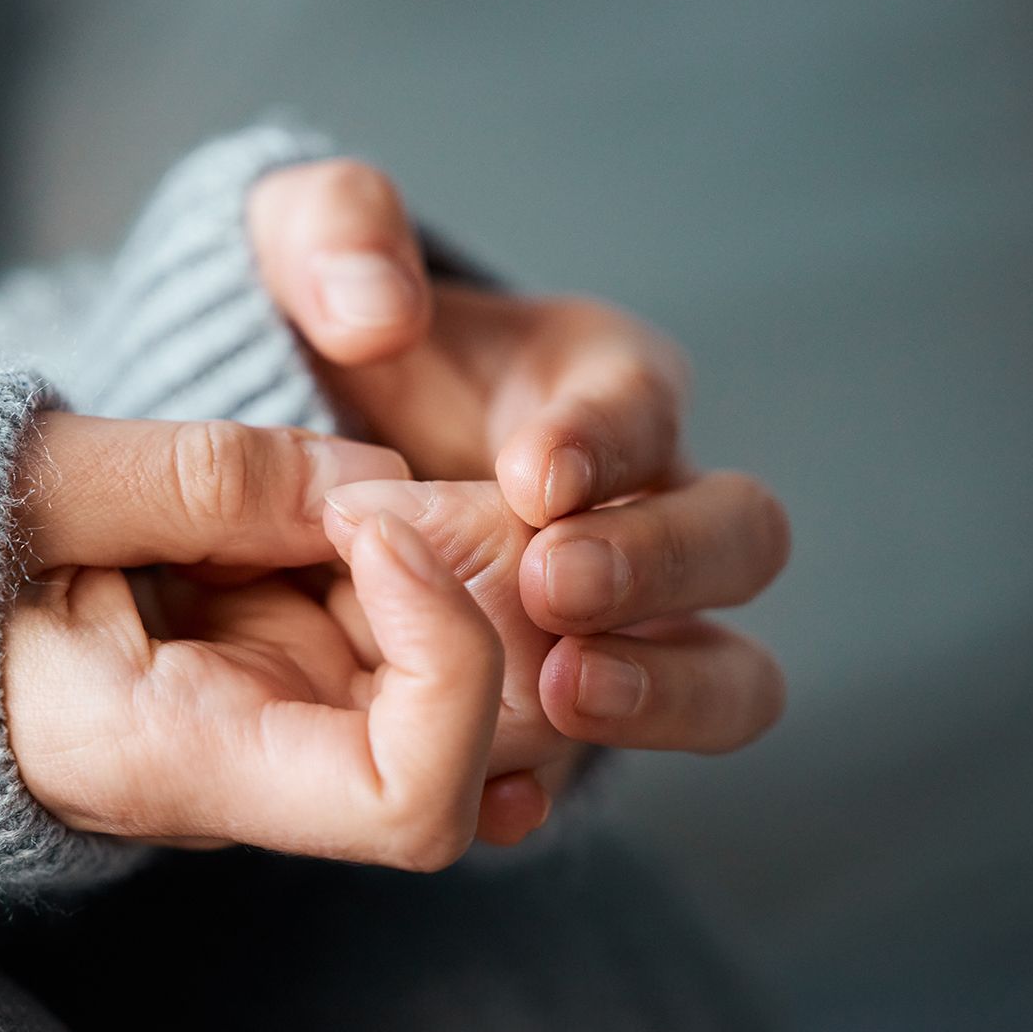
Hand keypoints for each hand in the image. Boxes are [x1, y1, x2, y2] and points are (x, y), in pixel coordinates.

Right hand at [4, 413, 507, 869]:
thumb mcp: (41, 486)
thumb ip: (204, 478)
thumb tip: (374, 479)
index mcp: (175, 761)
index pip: (411, 804)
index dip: (449, 668)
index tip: (376, 527)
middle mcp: (249, 768)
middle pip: (460, 740)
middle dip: (477, 599)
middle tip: (416, 476)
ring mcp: (271, 719)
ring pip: (439, 677)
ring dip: (447, 566)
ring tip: (376, 474)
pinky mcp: (270, 666)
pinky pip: (385, 626)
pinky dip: (402, 552)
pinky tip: (356, 493)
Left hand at [247, 160, 791, 780]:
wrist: (294, 461)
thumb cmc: (327, 345)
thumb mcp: (308, 256)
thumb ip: (335, 233)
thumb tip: (378, 306)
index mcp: (602, 388)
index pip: (647, 405)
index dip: (605, 440)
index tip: (530, 473)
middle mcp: (644, 506)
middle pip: (738, 540)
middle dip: (659, 564)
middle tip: (553, 584)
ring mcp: (625, 623)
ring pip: (728, 670)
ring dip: (665, 689)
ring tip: (564, 695)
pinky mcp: (569, 709)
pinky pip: (612, 762)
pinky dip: (566, 782)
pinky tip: (501, 797)